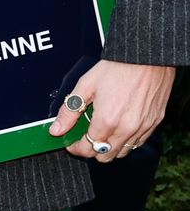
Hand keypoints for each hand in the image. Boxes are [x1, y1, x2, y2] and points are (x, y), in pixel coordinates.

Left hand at [49, 59, 173, 161]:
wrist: (147, 55)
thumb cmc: (118, 66)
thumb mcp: (86, 85)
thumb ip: (69, 110)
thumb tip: (56, 129)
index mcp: (107, 120)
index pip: (87, 149)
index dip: (76, 148)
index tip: (72, 143)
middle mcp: (126, 128)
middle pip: (104, 156)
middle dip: (92, 149)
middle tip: (86, 136)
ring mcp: (142, 127)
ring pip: (123, 152)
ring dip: (110, 146)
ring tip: (104, 130)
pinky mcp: (155, 122)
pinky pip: (138, 142)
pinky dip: (127, 140)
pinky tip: (120, 126)